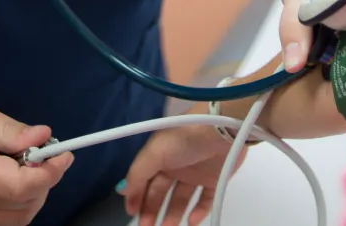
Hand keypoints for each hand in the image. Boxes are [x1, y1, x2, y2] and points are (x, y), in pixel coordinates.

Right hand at [0, 94, 73, 225]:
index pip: (22, 186)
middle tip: (43, 158)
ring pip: (12, 223)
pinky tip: (7, 186)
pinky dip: (12, 211)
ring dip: (30, 200)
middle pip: (22, 208)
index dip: (51, 173)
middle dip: (43, 184)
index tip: (63, 155)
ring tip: (24, 171)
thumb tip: (45, 137)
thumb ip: (13, 131)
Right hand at [121, 118, 245, 225]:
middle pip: (160, 192)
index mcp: (159, 155)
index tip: (132, 213)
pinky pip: (204, 200)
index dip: (136, 196)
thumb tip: (123, 191)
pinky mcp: (214, 179)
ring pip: (180, 199)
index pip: (143, 180)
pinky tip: (190, 222)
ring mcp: (195, 173)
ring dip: (173, 215)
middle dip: (151, 210)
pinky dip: (198, 212)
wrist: (222, 129)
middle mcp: (175, 164)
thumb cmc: (186, 136)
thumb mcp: (155, 151)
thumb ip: (137, 173)